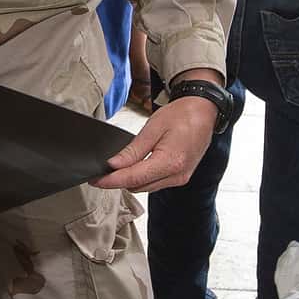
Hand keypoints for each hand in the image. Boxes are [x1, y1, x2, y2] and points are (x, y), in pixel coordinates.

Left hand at [96, 66, 223, 191]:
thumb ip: (133, 150)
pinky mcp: (181, 177)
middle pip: (138, 186)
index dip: (111, 181)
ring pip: (146, 187)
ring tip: (118, 167)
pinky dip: (143, 178)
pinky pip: (156, 183)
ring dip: (131, 180)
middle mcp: (177, 175)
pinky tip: (136, 167)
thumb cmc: (182, 115)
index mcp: (170, 162)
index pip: (133, 178)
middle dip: (119, 180)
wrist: (204, 112)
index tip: (95, 180)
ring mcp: (180, 178)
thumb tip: (113, 166)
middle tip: (103, 170)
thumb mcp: (153, 128)